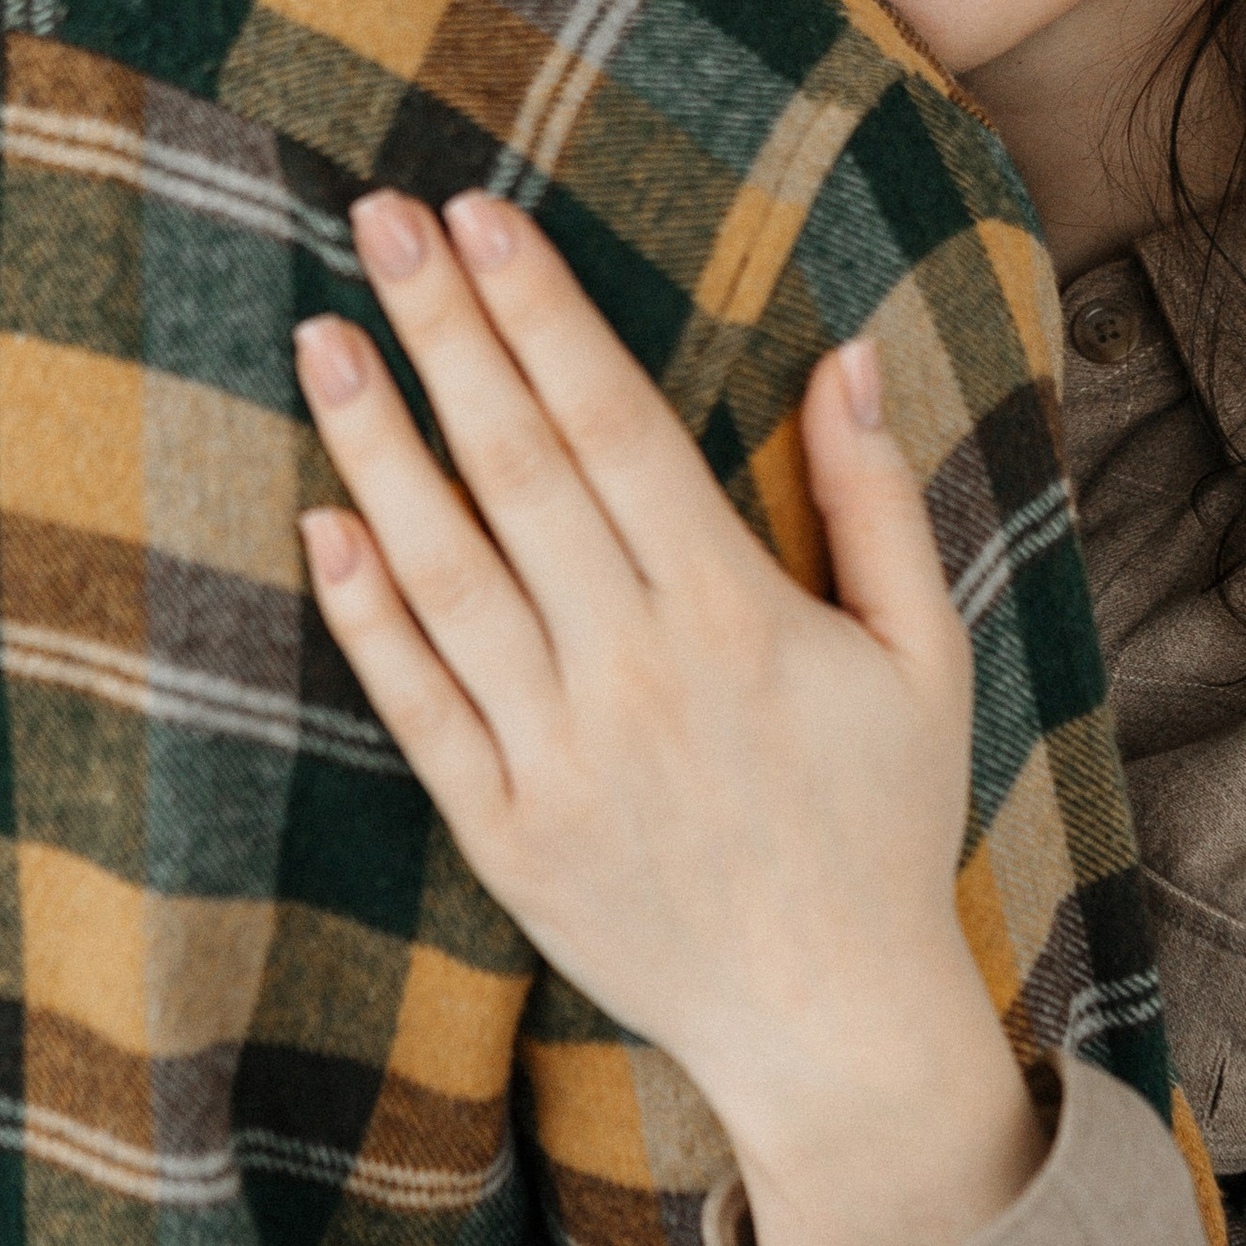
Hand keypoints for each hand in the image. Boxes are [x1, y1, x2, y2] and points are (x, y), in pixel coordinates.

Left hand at [293, 190, 1048, 1245]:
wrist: (832, 1028)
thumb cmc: (884, 822)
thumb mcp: (925, 655)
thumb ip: (878, 500)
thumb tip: (846, 351)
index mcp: (738, 614)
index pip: (614, 423)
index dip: (542, 311)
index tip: (483, 216)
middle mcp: (637, 673)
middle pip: (516, 466)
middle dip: (446, 330)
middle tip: (380, 217)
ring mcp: (558, 757)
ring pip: (446, 572)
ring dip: (377, 444)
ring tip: (323, 332)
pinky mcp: (504, 834)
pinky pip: (417, 705)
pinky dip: (363, 613)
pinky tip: (319, 519)